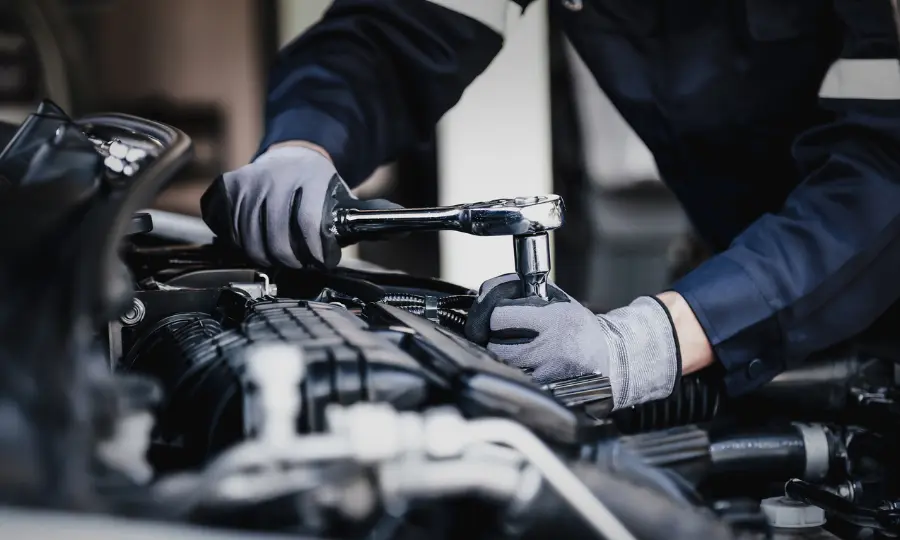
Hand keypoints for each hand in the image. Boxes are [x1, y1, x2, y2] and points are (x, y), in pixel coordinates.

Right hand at [201, 144, 400, 268]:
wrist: (293, 157)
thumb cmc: (322, 189)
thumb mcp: (348, 200)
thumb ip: (374, 216)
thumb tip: (403, 224)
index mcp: (310, 177)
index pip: (310, 225)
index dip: (317, 253)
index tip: (323, 262)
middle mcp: (275, 176)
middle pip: (276, 241)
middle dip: (292, 262)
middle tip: (302, 264)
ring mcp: (247, 181)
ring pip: (248, 240)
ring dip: (265, 256)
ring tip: (282, 255)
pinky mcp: (226, 187)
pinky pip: (225, 228)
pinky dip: (238, 241)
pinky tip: (255, 239)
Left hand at [464, 274, 680, 409]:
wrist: (611, 360)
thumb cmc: (581, 329)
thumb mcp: (561, 303)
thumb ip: (529, 294)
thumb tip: (492, 289)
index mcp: (553, 320)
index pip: (500, 317)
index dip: (495, 315)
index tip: (499, 317)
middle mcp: (550, 347)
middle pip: (496, 345)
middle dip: (494, 339)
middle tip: (502, 336)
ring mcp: (548, 372)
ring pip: (504, 366)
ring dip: (503, 359)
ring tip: (515, 352)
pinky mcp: (548, 391)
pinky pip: (517, 381)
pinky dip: (515, 375)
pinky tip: (524, 368)